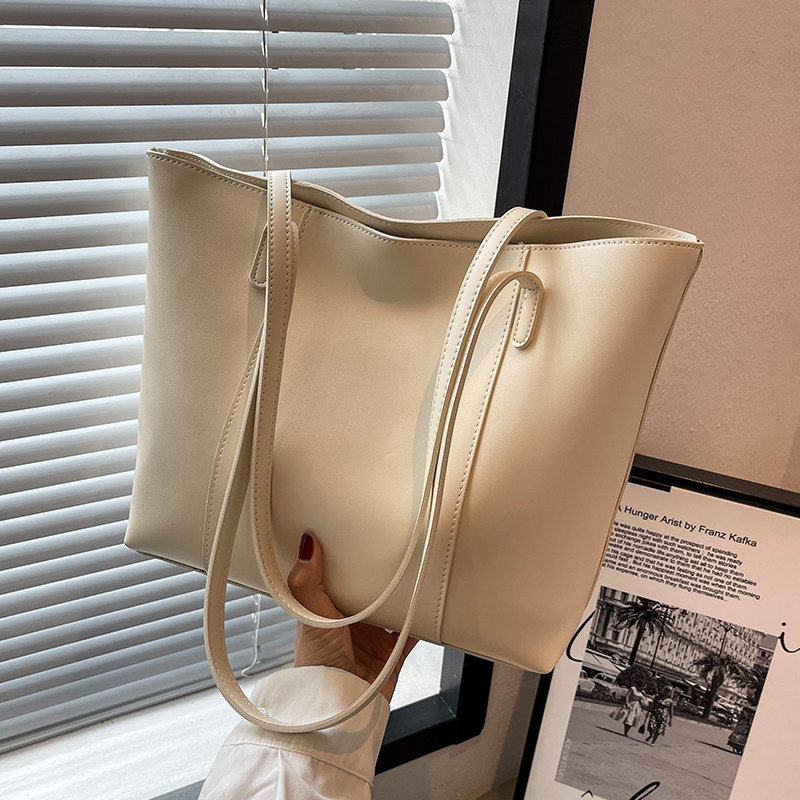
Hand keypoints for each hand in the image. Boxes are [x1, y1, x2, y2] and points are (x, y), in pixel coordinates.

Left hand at [287, 532, 416, 701]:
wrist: (340, 706)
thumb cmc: (316, 667)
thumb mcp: (310, 616)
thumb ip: (307, 583)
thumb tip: (306, 545)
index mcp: (328, 610)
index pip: (337, 578)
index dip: (343, 560)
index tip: (352, 535)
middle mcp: (350, 622)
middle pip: (368, 592)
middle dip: (378, 575)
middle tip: (388, 549)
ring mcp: (372, 638)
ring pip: (392, 608)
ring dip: (401, 596)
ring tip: (411, 573)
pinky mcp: (392, 654)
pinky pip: (412, 633)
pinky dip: (420, 621)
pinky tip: (426, 607)